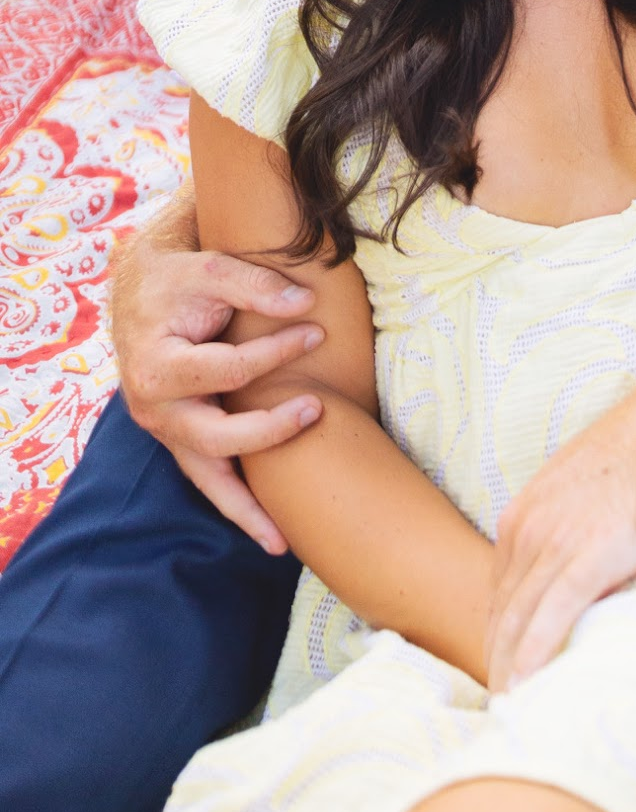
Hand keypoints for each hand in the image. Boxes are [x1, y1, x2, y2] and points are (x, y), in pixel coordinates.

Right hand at [109, 204, 323, 553]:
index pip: (229, 371)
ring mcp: (166, 430)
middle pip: (215, 440)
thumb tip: (305, 306)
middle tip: (316, 411)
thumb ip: (256, 286)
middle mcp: (154, 410)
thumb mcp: (211, 267)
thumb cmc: (179, 278)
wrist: (140, 289)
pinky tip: (268, 528)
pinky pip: (208, 477)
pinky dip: (236, 502)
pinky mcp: (180, 437)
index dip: (276, 352)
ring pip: (206, 480)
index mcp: (156, 368)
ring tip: (282, 544)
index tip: (318, 331)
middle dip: (269, 432)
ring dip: (245, 511)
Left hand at [487, 354, 635, 691]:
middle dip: (497, 656)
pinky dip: (536, 657)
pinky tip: (530, 686)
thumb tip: (565, 557)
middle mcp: (530, 526)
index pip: (501, 587)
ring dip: (511, 667)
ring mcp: (557, 540)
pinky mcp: (589, 555)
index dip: (499, 630)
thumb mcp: (586, 491)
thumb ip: (565, 526)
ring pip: (519, 620)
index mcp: (525, 511)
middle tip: (499, 699)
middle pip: (503, 609)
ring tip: (511, 706)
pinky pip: (550, 618)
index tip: (501, 663)